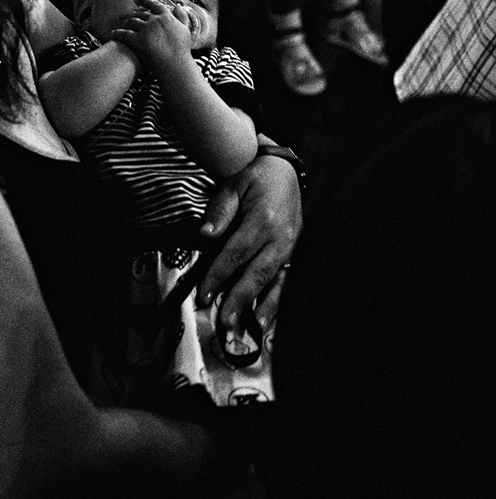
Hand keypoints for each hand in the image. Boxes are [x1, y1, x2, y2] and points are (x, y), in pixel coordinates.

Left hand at [113, 0, 192, 69]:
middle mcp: (154, 20)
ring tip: (123, 25)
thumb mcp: (185, 30)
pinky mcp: (137, 40)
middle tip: (129, 15)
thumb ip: (181, 16)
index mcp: (166, 16)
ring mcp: (145, 29)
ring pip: (131, 21)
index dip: (144, 1)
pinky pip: (124, 33)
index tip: (137, 0)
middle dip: (134, 14)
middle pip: (141, 14)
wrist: (175, 64)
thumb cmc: (182, 50)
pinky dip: (117, 33)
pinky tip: (113, 33)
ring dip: (126, 22)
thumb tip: (177, 5)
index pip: (153, 4)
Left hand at [197, 155, 302, 331]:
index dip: (218, 275)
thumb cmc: (256, 176)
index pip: (236, 253)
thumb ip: (220, 210)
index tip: (204, 294)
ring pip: (275, 281)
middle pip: (257, 273)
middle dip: (240, 299)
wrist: (286, 170)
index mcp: (263, 220)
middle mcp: (280, 237)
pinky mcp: (294, 252)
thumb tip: (205, 235)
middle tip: (225, 322)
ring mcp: (291, 246)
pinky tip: (268, 319)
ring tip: (251, 328)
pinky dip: (277, 300)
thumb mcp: (234, 184)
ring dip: (263, 307)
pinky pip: (286, 280)